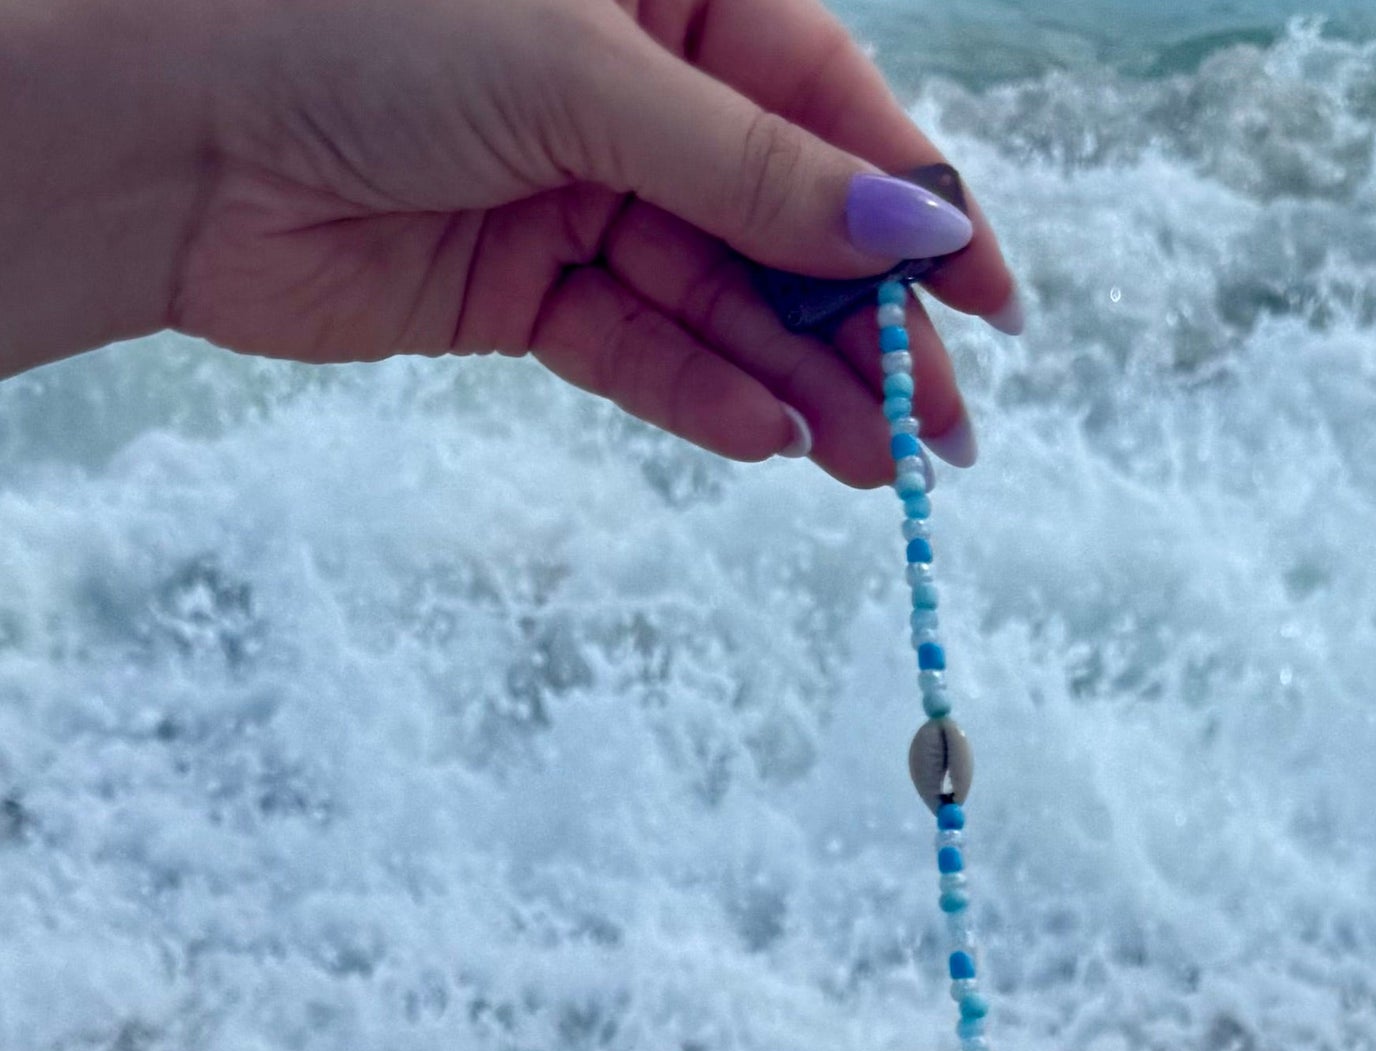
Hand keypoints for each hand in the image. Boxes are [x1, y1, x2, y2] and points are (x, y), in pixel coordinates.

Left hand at [0, 0, 1016, 483]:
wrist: (166, 136)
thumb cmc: (355, 31)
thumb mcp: (585, 80)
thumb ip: (753, 170)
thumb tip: (912, 225)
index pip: (827, 104)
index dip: (918, 206)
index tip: (994, 304)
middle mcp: (632, 87)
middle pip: (788, 220)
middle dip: (867, 326)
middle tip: (944, 435)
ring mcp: (579, 191)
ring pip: (723, 301)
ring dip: (800, 384)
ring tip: (875, 466)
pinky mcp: (524, 290)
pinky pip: (640, 350)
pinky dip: (701, 396)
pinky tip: (767, 442)